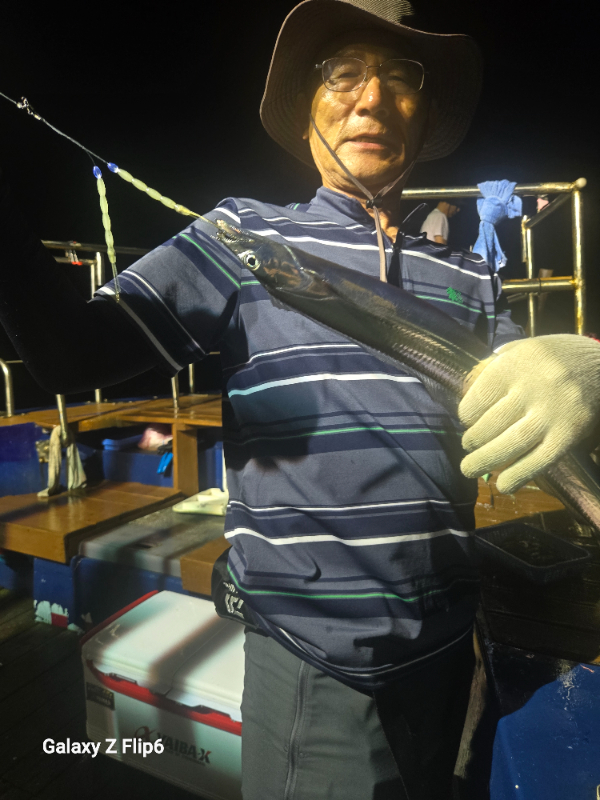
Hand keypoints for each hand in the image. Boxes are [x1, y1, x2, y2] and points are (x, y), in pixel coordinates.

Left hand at [458, 335, 599, 493]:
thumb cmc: (555, 357)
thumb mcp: (523, 348)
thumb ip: (496, 365)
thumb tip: (469, 395)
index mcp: (516, 364)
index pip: (478, 398)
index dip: (466, 416)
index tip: (467, 422)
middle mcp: (532, 387)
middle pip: (491, 424)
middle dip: (473, 442)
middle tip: (468, 449)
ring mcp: (552, 412)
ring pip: (512, 444)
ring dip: (486, 461)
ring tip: (469, 469)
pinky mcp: (569, 433)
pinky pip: (540, 459)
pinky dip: (519, 475)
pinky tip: (504, 485)